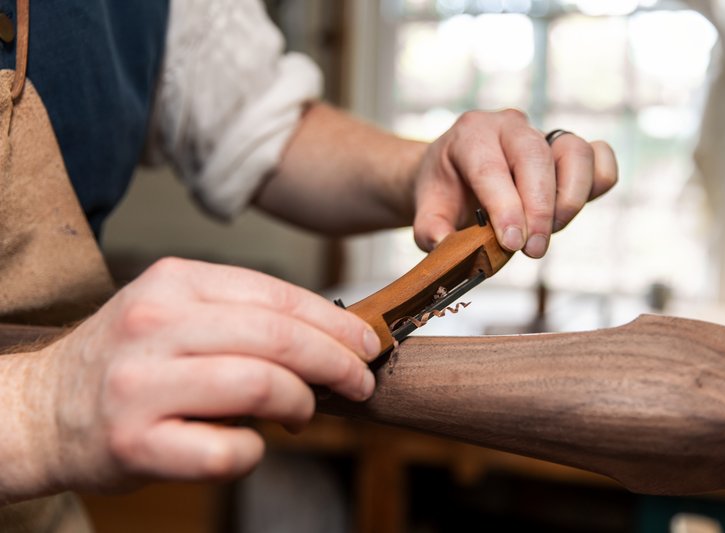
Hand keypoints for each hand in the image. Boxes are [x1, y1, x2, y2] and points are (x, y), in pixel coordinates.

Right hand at [23, 258, 380, 494]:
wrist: (42, 410)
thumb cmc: (127, 362)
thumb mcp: (175, 314)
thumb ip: (243, 318)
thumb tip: (331, 340)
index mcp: (173, 284)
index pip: (277, 294)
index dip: (334, 322)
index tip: (365, 342)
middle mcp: (155, 326)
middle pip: (278, 337)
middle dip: (336, 362)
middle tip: (359, 382)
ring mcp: (142, 385)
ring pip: (259, 385)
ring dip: (300, 403)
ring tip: (302, 414)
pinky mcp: (136, 444)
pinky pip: (228, 449)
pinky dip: (254, 450)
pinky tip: (250, 443)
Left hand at [412, 109, 617, 256]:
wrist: (454, 172)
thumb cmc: (444, 192)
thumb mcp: (426, 212)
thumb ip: (431, 232)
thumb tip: (447, 250)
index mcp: (470, 135)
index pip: (491, 169)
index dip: (505, 208)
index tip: (511, 242)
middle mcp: (510, 127)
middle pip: (535, 158)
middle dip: (539, 210)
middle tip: (532, 250)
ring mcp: (544, 133)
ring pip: (575, 152)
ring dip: (570, 198)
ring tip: (550, 232)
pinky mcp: (569, 149)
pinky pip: (599, 157)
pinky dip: (597, 183)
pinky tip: (571, 211)